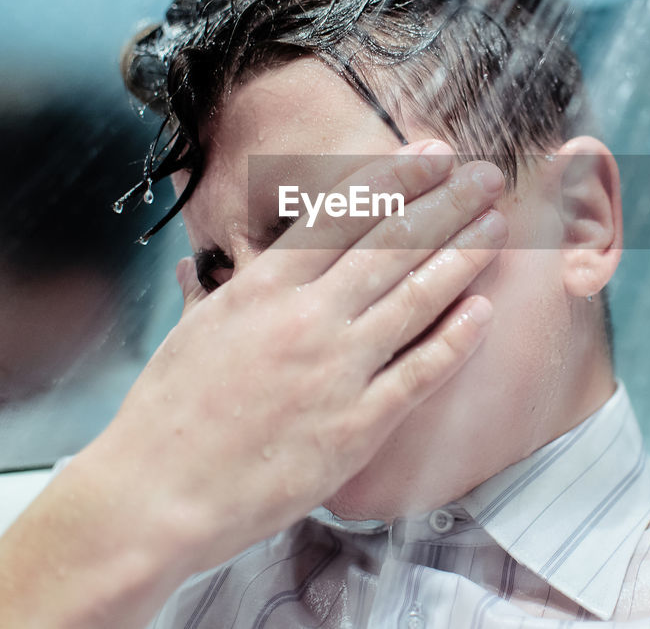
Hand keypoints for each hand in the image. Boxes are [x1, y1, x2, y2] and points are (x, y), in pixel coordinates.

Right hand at [0, 139, 507, 627]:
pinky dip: (456, 339)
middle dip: (444, 203)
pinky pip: (419, 373)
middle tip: (482, 175)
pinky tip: (484, 309)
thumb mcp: (186, 334)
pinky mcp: (356, 428)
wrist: (155, 495)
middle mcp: (306, 319)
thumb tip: (199, 266)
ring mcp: (335, 372)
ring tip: (495, 225)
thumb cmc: (164, 416)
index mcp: (262, 288)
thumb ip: (209, 294)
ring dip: (461, 256)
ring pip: (415, 298)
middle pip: (390, 245)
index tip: (430, 154)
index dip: (395, 179)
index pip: (342, 215)